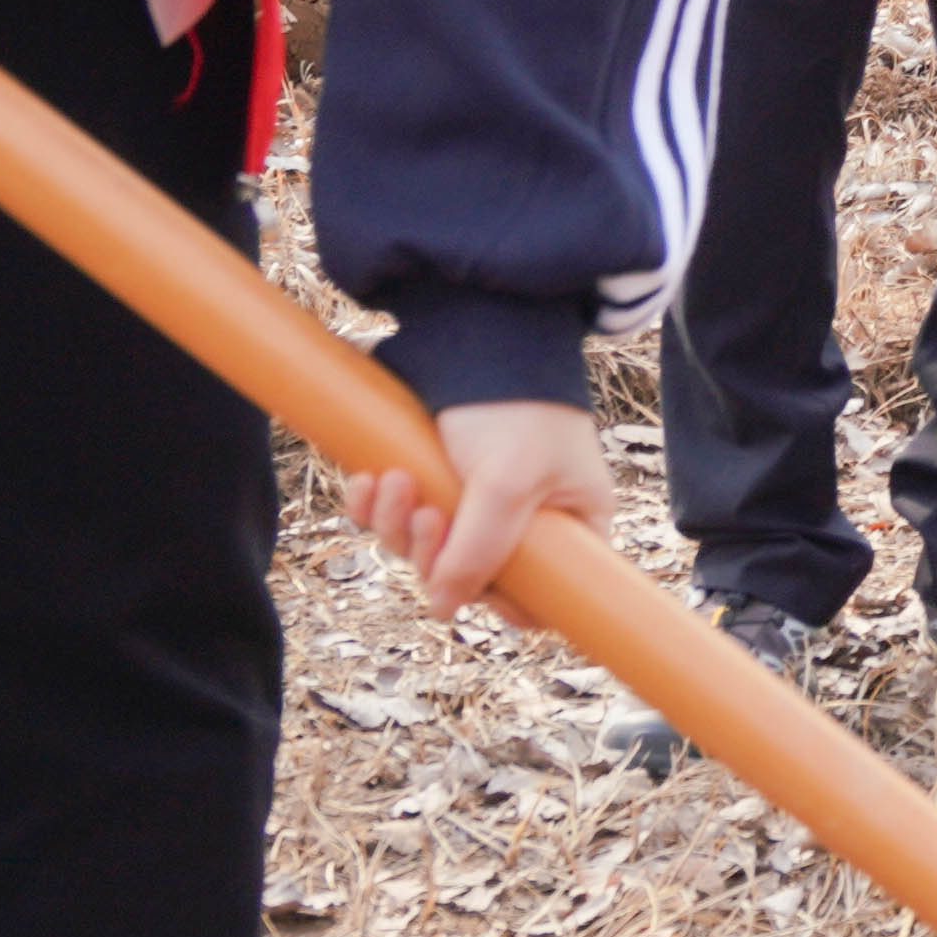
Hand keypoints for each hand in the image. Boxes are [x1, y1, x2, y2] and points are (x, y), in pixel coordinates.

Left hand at [347, 396, 609, 614]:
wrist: (474, 328)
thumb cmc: (514, 404)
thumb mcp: (507, 484)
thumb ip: (480, 553)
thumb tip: (443, 608)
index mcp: (569, 523)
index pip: (539, 597)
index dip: (498, 600)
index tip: (468, 584)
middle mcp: (521, 517)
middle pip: (465, 575)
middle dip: (431, 550)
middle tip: (426, 514)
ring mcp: (469, 497)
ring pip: (420, 545)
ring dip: (396, 521)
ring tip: (393, 479)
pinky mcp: (426, 473)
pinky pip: (390, 515)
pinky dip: (372, 505)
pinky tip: (367, 479)